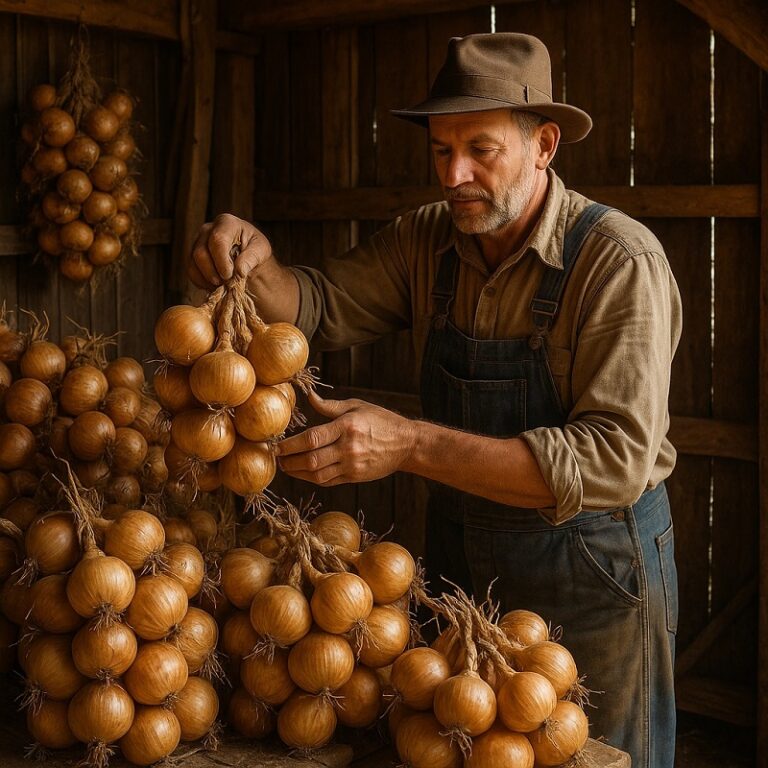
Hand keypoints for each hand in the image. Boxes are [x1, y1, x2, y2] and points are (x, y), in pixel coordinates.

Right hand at [189, 213, 272, 287]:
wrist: (246, 257)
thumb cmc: (255, 250)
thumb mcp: (261, 251)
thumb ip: (251, 258)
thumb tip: (240, 270)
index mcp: (226, 223)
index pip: (217, 240)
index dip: (221, 261)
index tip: (229, 275)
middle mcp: (208, 229)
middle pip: (201, 253)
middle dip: (213, 272)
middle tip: (227, 283)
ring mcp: (197, 242)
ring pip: (193, 263)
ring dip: (207, 279)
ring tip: (223, 285)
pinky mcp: (192, 255)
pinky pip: (190, 271)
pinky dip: (201, 282)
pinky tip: (214, 286)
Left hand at [275, 391, 416, 485]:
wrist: (406, 444)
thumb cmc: (381, 421)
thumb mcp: (357, 406)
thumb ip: (330, 406)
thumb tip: (309, 396)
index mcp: (347, 427)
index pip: (312, 438)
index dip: (290, 445)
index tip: (277, 446)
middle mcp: (348, 448)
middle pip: (311, 460)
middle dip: (289, 461)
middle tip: (277, 458)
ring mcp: (352, 465)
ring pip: (317, 475)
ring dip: (297, 473)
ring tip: (286, 467)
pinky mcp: (355, 477)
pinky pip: (328, 481)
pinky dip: (312, 478)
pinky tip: (304, 473)